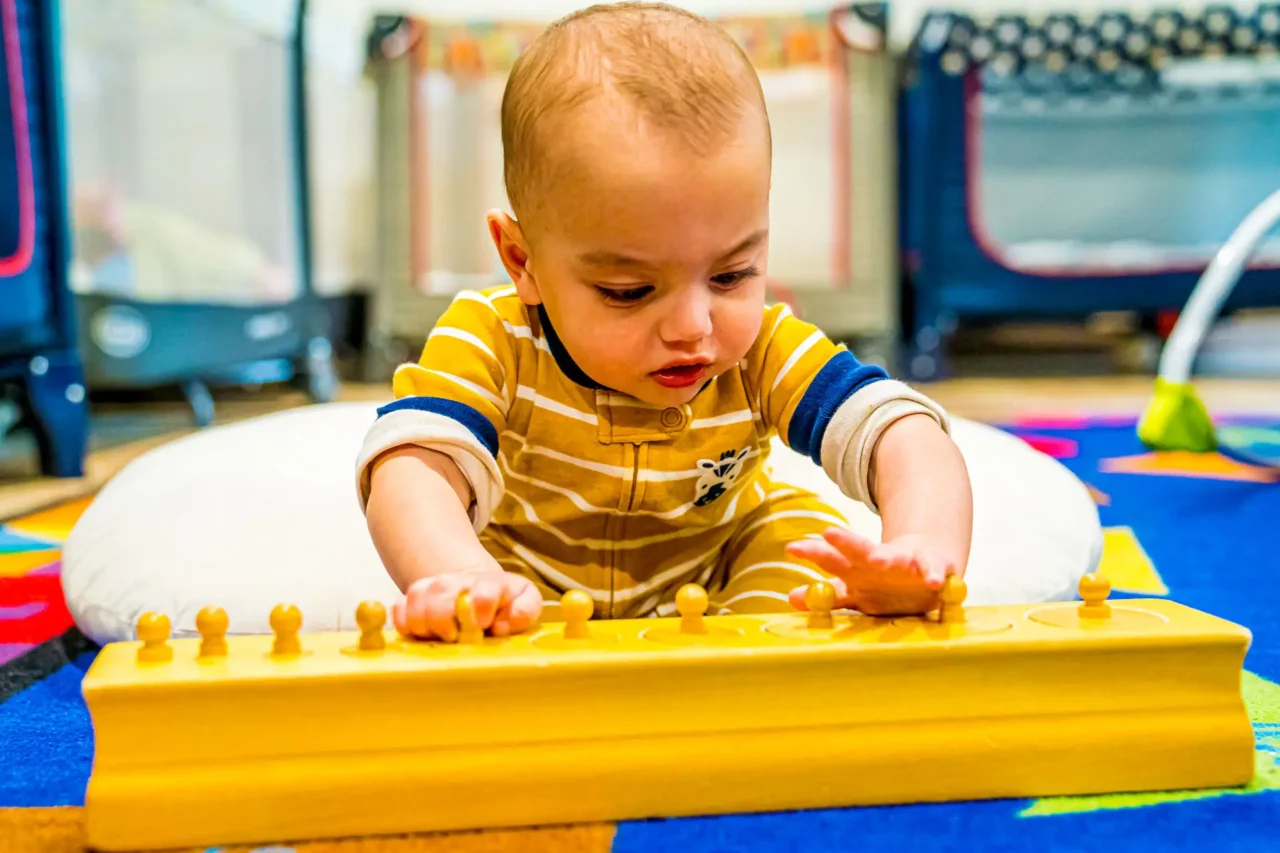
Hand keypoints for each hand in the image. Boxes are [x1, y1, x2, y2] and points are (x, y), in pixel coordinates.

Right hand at [392, 570, 542, 640]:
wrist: (474, 588)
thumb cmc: (502, 602)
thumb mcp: (524, 601)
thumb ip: (525, 610)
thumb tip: (503, 625)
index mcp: (489, 583)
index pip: (484, 589)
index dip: (481, 605)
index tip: (482, 623)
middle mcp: (456, 582)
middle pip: (440, 594)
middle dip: (445, 621)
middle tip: (456, 637)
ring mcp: (431, 588)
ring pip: (417, 600)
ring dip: (426, 625)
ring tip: (442, 636)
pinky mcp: (410, 599)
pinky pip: (398, 609)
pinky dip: (405, 624)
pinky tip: (423, 633)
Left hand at [785, 528, 955, 615]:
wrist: (927, 563)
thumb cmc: (885, 582)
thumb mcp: (856, 591)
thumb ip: (830, 596)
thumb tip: (793, 599)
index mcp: (856, 568)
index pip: (830, 559)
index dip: (812, 553)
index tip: (792, 548)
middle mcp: (877, 561)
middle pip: (858, 548)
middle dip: (844, 541)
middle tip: (828, 533)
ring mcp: (905, 562)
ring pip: (894, 556)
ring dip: (886, 557)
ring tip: (878, 560)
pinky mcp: (931, 564)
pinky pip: (932, 569)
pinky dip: (932, 574)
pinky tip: (932, 581)